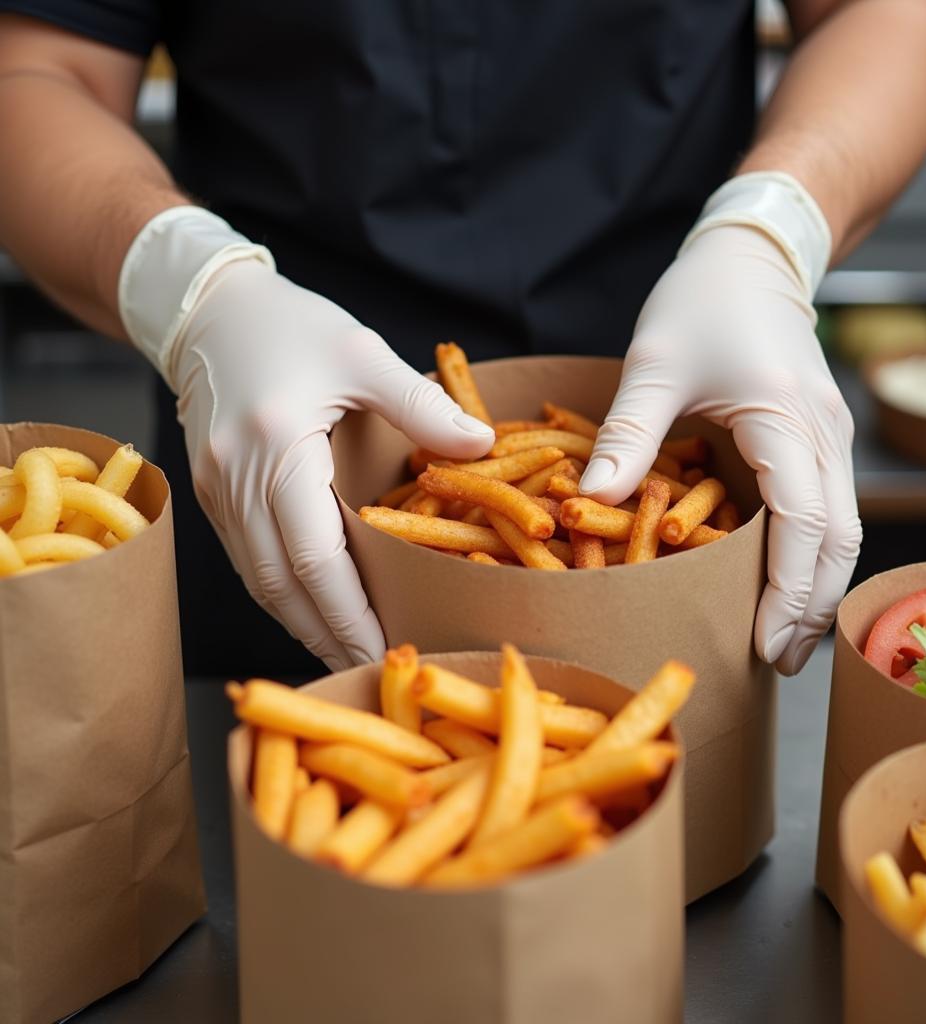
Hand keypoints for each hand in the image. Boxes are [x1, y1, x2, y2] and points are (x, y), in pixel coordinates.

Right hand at [170, 260, 494, 669]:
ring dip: (302, 623)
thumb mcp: (361, 353)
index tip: (383, 648)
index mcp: (274, 448)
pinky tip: (311, 610)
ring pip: (258, 581)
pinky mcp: (210, 493)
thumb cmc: (289, 325)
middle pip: (279, 584)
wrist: (210, 310)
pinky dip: (281, 594)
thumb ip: (420, 404)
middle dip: (327, 635)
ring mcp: (214, 492)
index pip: (312, 556)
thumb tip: (481, 446)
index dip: (348, 613)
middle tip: (370, 670)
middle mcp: (234, 480)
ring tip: (347, 652)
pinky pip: (247, 560)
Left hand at [580, 224, 860, 674]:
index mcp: (788, 419)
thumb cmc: (702, 300)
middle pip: (839, 541)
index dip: (787, 592)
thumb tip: (589, 502)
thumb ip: (628, 434)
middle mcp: (824, 435)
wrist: (750, 257)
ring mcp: (829, 437)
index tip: (764, 644)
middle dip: (812, 606)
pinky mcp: (818, 438)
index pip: (804, 525)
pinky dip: (813, 556)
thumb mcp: (655, 362)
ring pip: (843, 530)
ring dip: (818, 587)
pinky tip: (784, 583)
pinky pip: (829, 509)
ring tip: (785, 641)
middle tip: (777, 662)